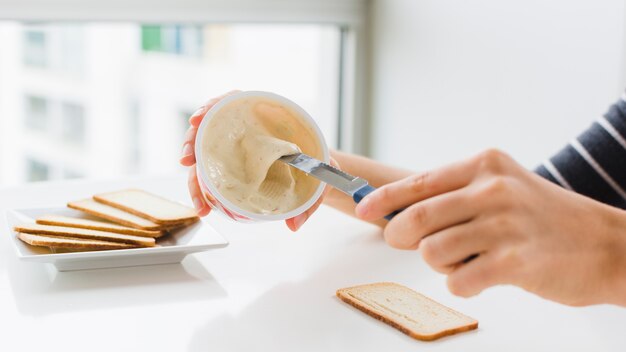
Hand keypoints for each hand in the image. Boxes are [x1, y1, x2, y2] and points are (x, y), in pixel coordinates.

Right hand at [180, 90, 334, 230]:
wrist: (317, 173)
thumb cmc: (317, 166)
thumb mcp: (318, 178)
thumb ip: (311, 200)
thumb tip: (294, 225)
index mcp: (264, 119)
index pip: (231, 102)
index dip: (212, 106)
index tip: (198, 118)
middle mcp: (245, 132)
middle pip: (210, 128)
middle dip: (192, 141)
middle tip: (187, 160)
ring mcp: (235, 149)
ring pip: (205, 154)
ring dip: (194, 174)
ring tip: (198, 200)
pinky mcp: (231, 166)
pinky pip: (211, 172)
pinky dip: (202, 188)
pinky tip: (203, 204)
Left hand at [354, 149, 625, 305]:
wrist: (606, 244)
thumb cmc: (544, 217)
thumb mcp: (502, 186)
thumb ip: (454, 195)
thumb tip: (398, 210)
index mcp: (484, 165)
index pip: (419, 183)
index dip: (383, 199)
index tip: (363, 210)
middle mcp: (492, 190)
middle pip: (417, 218)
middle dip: (398, 235)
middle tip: (402, 242)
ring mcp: (504, 226)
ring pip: (432, 252)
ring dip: (439, 262)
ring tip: (466, 258)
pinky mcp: (514, 263)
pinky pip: (458, 281)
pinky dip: (461, 284)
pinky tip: (483, 275)